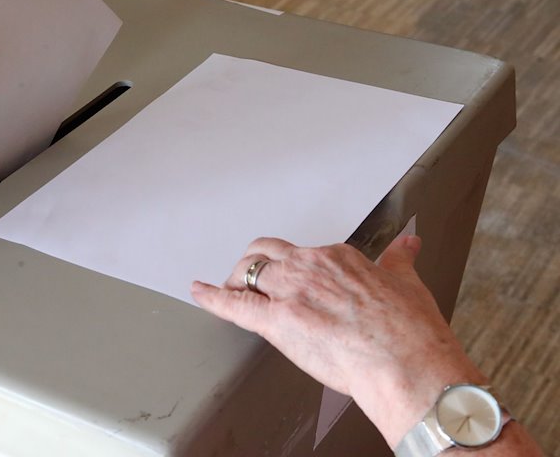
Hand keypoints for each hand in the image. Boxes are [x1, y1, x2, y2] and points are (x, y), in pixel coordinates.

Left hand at [191, 236, 485, 446]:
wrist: (406, 365)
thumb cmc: (410, 333)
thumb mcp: (407, 283)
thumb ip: (399, 260)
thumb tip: (407, 244)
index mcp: (337, 258)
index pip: (300, 254)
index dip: (291, 269)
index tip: (292, 280)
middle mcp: (309, 267)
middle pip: (265, 255)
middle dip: (253, 267)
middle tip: (250, 282)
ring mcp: (290, 292)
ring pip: (247, 274)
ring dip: (236, 283)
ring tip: (231, 293)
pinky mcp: (276, 321)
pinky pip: (232, 304)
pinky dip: (210, 297)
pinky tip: (199, 293)